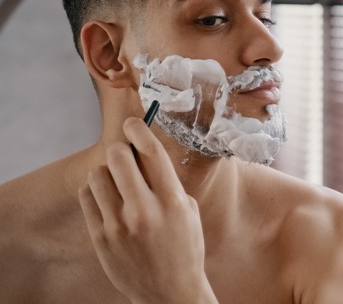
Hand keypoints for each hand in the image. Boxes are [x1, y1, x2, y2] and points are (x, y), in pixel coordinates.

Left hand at [79, 117, 217, 303]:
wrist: (171, 292)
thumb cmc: (184, 247)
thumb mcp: (188, 212)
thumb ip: (168, 184)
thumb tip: (143, 153)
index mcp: (172, 201)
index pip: (151, 151)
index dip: (139, 129)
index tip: (133, 123)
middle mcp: (144, 210)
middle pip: (118, 157)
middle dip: (120, 149)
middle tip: (124, 153)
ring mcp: (119, 225)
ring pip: (97, 175)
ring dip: (107, 172)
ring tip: (118, 183)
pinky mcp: (101, 237)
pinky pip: (87, 197)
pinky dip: (96, 192)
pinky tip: (109, 200)